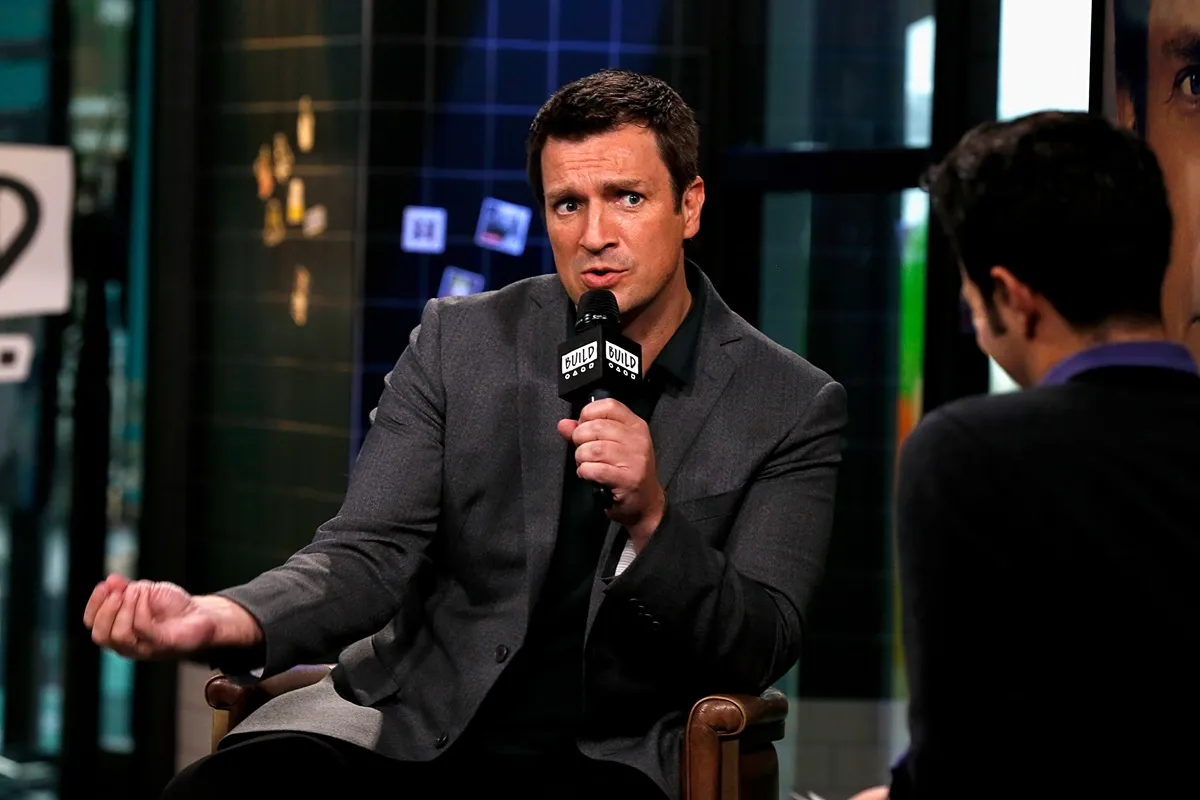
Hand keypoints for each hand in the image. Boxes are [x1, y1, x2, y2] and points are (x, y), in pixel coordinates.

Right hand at [83, 573, 261, 659]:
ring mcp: (144, 648)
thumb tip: (110, 580)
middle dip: (106, 609)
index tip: (104, 586)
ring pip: (119, 636)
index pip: (92, 624)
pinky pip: (144, 631)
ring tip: (137, 592)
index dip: (94, 605)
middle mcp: (127, 644)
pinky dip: (141, 610)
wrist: (202, 614)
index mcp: (118, 630)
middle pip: (101, 635)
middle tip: (121, 591)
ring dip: (124, 609)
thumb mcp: (146, 592)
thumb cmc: (172, 606)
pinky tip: (147, 596)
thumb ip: (126, 588)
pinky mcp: (162, 645)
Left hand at [558, 397, 664, 546]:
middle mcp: (637, 439)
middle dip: (580, 439)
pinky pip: (595, 469)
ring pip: (593, 448)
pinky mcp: (627, 479)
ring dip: (581, 457)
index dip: (588, 414)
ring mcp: (634, 459)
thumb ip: (586, 432)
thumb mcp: (612, 446)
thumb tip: (564, 424)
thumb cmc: (628, 472)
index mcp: (635, 425)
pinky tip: (589, 475)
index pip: (608, 405)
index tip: (583, 426)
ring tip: (586, 463)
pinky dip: (585, 472)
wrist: (645, 503)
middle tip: (582, 450)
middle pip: (597, 427)